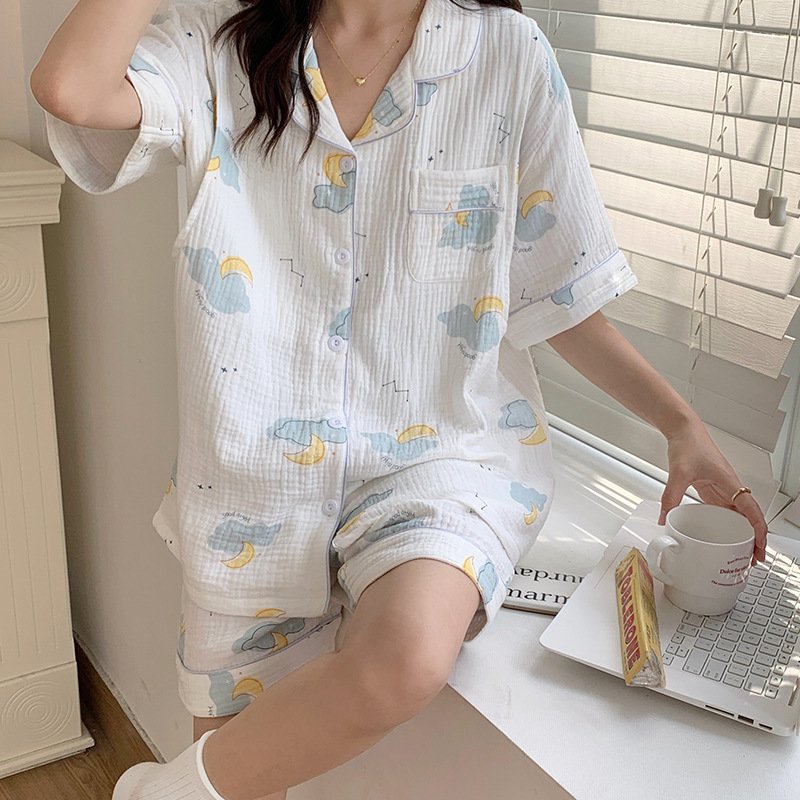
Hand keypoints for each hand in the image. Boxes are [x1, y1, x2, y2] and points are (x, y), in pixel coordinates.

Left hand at [659, 418, 767, 564]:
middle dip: (754, 540)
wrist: (684, 431)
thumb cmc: (689, 444)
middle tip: (752, 559)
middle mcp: (731, 488)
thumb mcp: (679, 473)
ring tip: (741, 553)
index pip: (752, 511)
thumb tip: (664, 518)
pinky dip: (728, 525)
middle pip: (750, 518)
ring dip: (742, 534)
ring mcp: (723, 489)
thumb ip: (670, 496)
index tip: (759, 547)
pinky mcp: (714, 490)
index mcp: (730, 483)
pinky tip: (723, 536)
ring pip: (739, 516)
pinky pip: (725, 511)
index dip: (758, 531)